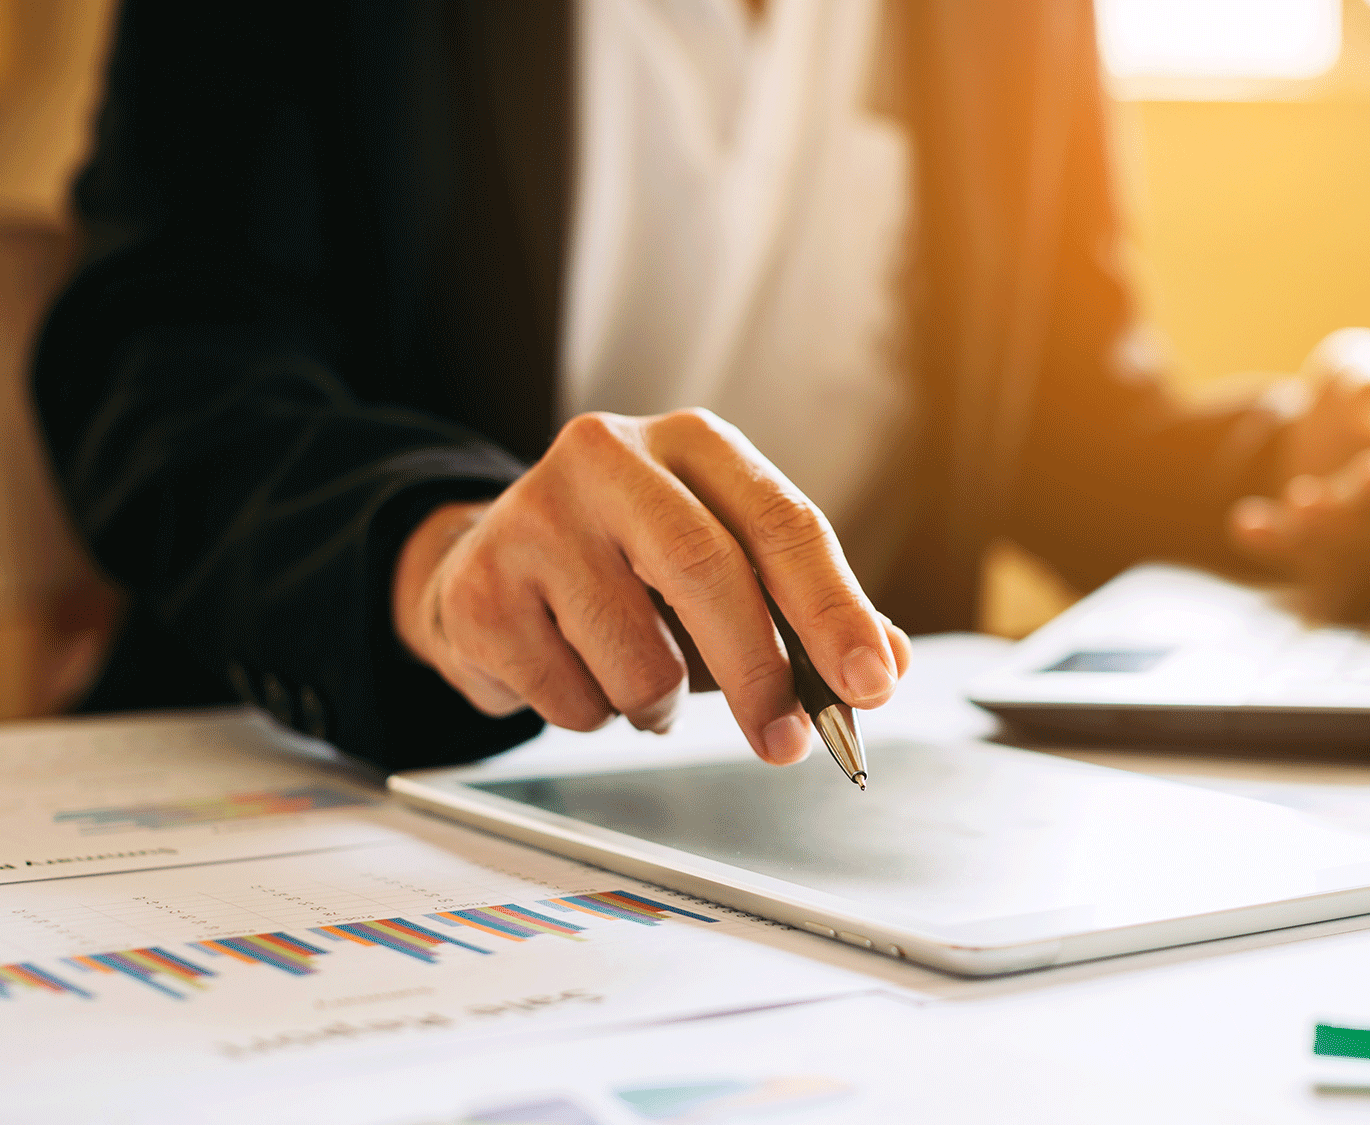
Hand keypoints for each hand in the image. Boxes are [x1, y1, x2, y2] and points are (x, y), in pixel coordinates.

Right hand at [392, 409, 911, 763]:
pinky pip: (573, 697)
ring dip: (663, 706)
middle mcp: (609, 457)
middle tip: (789, 742)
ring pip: (640, 658)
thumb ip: (810, 612)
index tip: (872, 683)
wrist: (489, 563)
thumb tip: (886, 663)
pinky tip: (576, 671)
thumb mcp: (727, 564)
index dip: (835, 610)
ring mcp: (535, 517)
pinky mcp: (483, 588)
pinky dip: (595, 714)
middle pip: (707, 573)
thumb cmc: (631, 565)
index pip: (783, 522)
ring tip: (645, 679)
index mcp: (693, 443)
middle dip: (763, 676)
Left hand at [1229, 329, 1369, 630]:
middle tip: (1367, 474)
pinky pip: (1331, 583)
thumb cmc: (1350, 402)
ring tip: (1300, 499)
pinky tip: (1249, 524)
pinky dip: (1287, 552)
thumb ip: (1364, 375)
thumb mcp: (1349, 368)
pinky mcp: (1363, 584)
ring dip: (1347, 528)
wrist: (1299, 452)